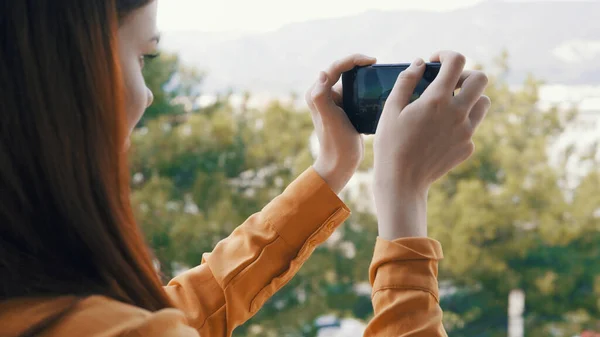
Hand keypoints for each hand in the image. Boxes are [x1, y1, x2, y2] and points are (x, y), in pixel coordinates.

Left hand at [307, 54, 376, 193]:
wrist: (340, 164)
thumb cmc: (336, 142)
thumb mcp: (330, 119)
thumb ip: (321, 96)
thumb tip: (323, 73)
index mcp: (317, 93)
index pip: (335, 68)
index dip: (353, 60)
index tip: (372, 61)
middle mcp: (323, 95)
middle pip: (343, 71)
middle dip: (359, 65)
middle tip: (377, 66)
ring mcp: (335, 102)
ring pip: (351, 81)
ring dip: (364, 76)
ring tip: (380, 75)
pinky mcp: (345, 109)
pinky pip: (357, 92)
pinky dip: (367, 88)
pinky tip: (379, 90)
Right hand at [373, 51, 490, 239]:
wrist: (402, 182)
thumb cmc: (391, 144)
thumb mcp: (390, 110)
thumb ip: (406, 82)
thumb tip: (420, 63)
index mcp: (437, 100)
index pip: (456, 61)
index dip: (446, 55)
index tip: (435, 61)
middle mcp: (457, 113)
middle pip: (481, 78)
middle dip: (464, 74)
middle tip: (448, 82)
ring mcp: (466, 132)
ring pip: (483, 102)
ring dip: (469, 97)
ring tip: (448, 105)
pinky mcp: (468, 147)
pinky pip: (472, 127)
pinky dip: (460, 122)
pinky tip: (440, 132)